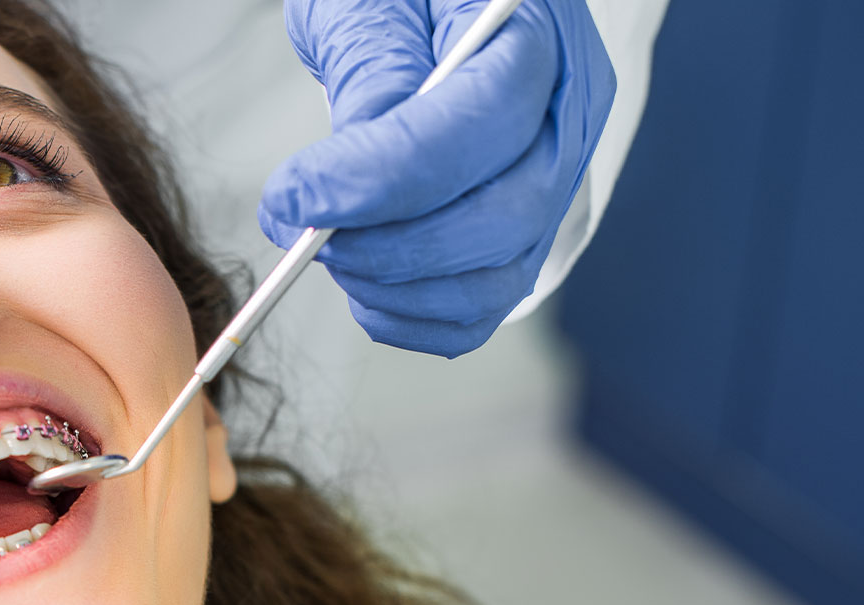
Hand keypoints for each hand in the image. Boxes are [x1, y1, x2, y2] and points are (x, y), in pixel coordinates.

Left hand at [260, 0, 614, 356]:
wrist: (429, 6)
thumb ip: (376, 69)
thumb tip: (354, 172)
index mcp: (540, 40)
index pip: (484, 125)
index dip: (381, 177)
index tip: (296, 196)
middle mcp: (568, 119)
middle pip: (507, 216)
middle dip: (390, 245)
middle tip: (304, 231)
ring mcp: (554, 184)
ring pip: (500, 276)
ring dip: (397, 286)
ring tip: (326, 250)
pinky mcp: (521, 234)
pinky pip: (482, 307)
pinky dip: (413, 315)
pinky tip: (359, 283)